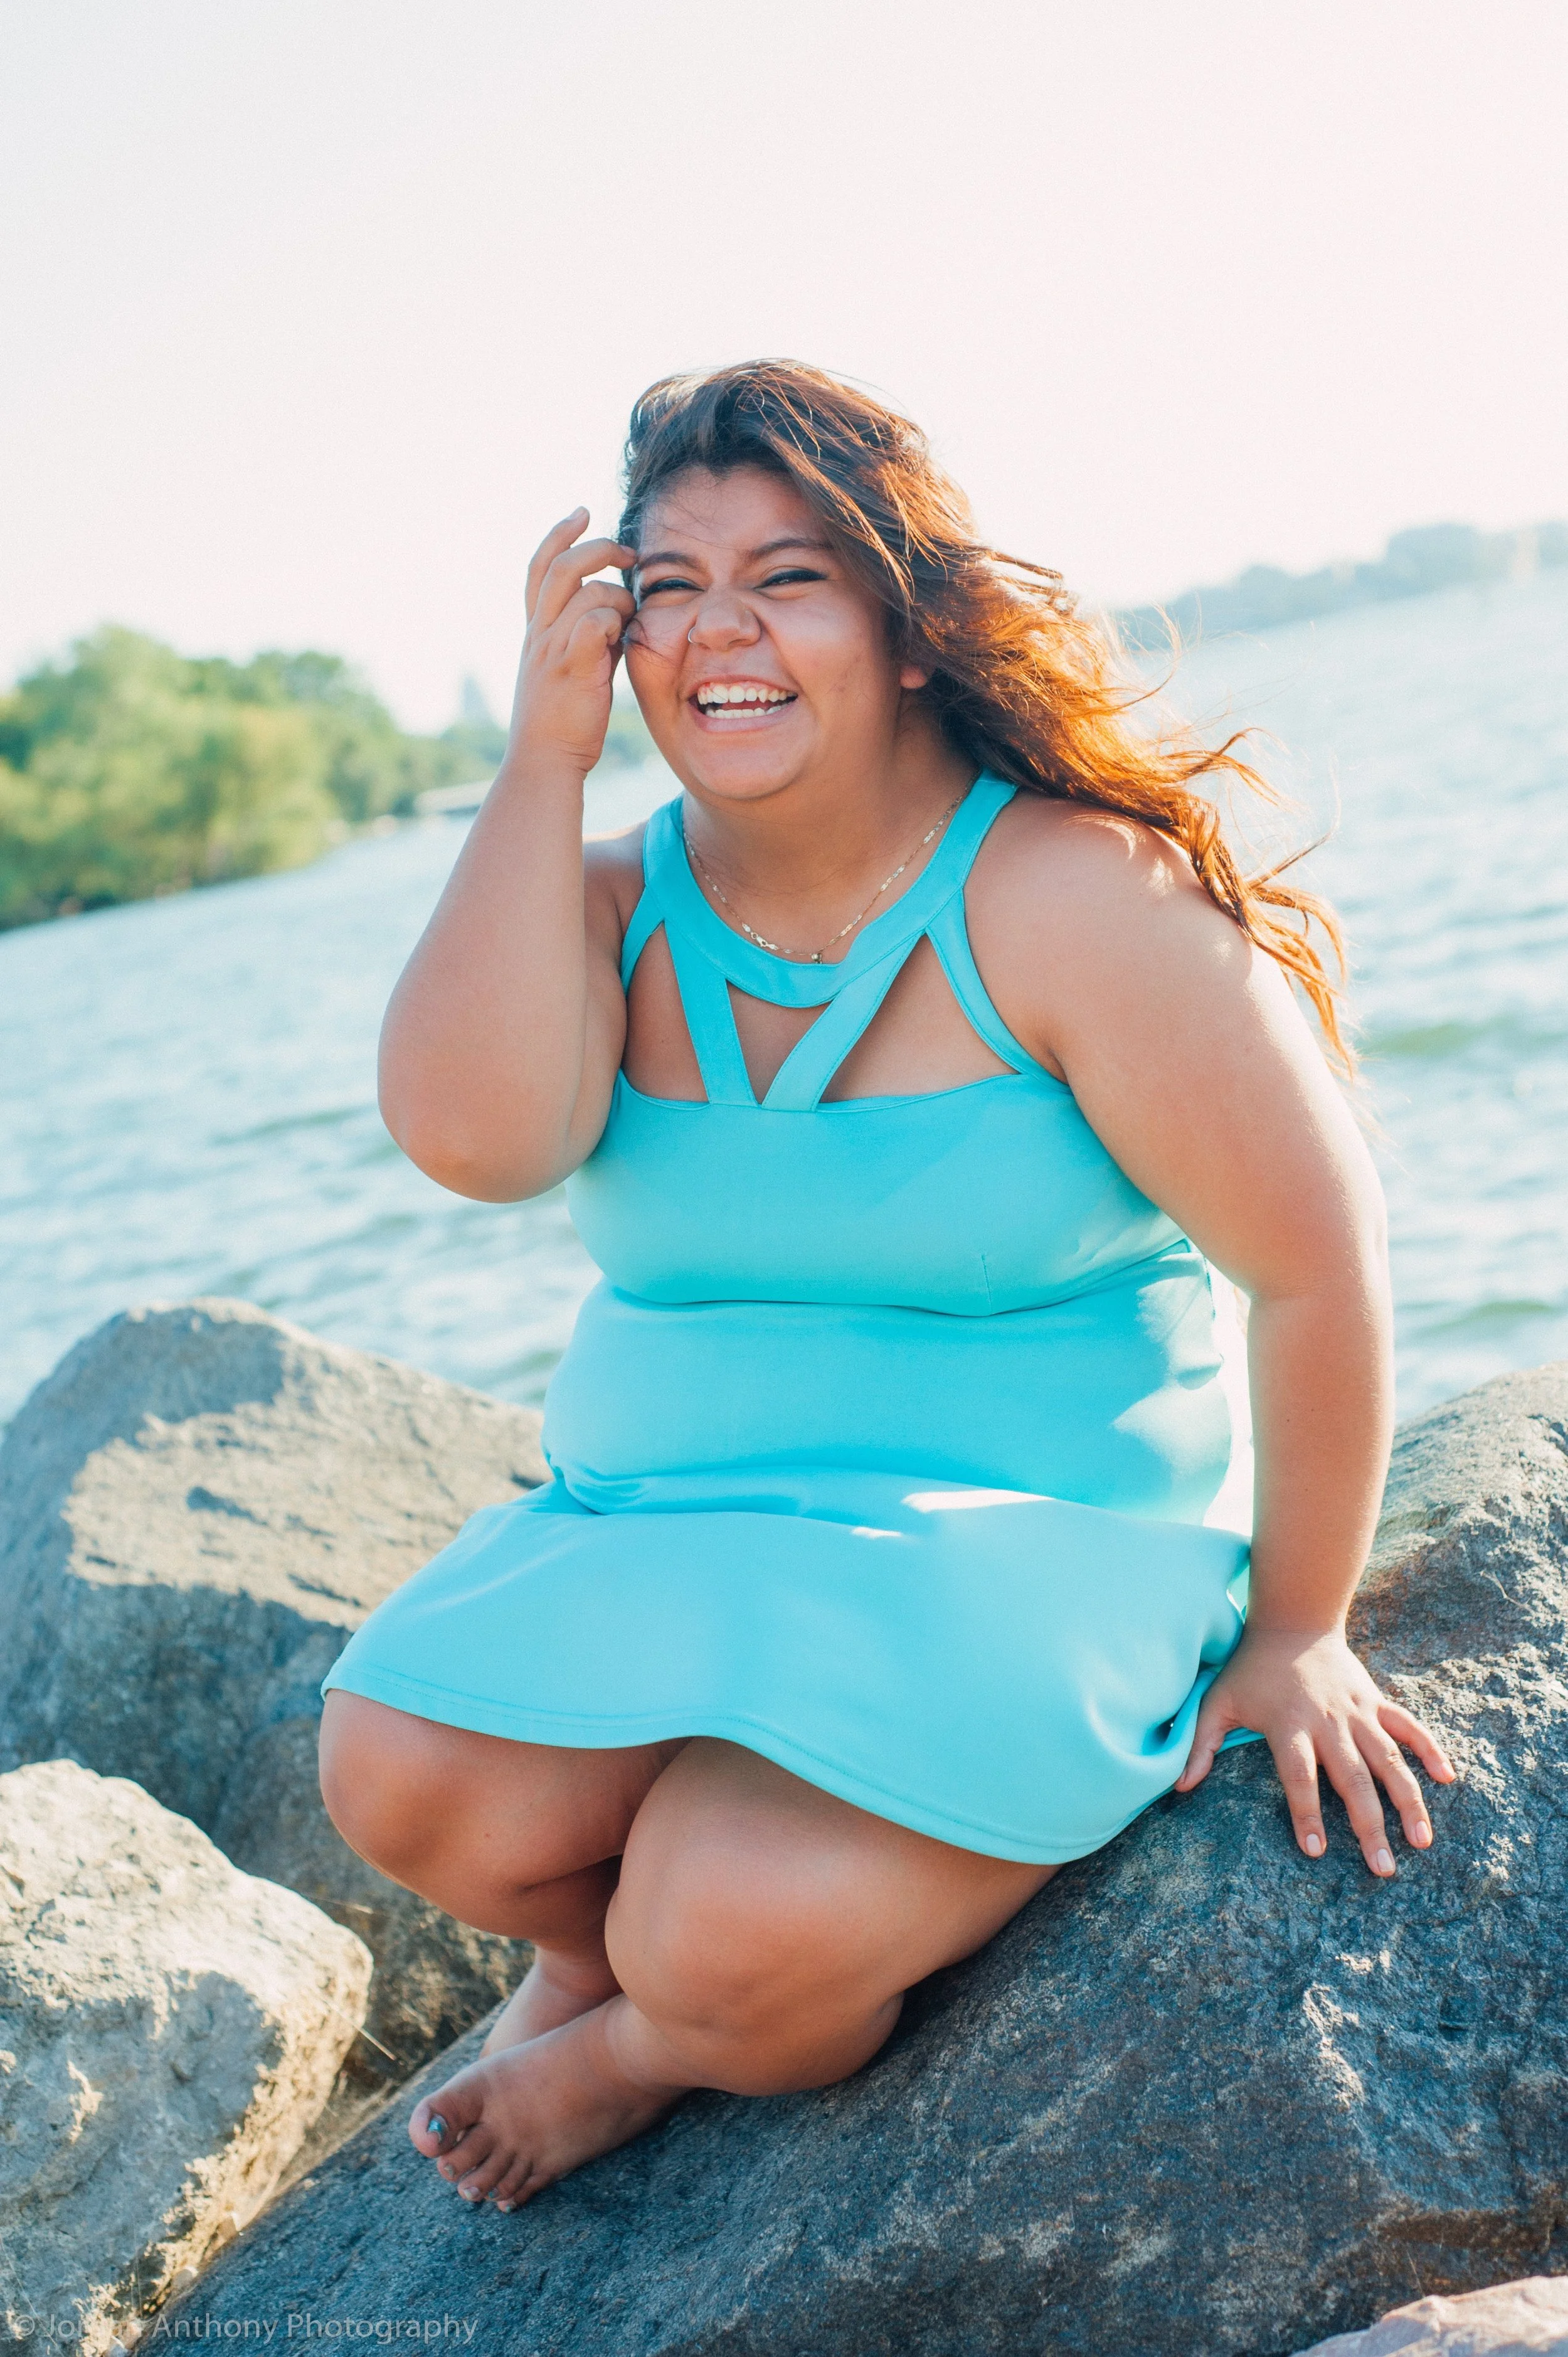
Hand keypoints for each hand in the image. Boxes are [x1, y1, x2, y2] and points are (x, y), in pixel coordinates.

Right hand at [507, 510, 635, 776]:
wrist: (544, 761)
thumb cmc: (563, 721)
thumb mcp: (572, 667)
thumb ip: (591, 636)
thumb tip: (618, 614)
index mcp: (535, 630)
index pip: (539, 567)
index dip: (558, 534)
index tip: (581, 512)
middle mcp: (539, 632)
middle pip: (563, 565)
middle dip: (599, 547)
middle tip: (628, 551)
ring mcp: (553, 648)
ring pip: (586, 591)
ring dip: (617, 595)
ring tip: (630, 618)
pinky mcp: (573, 667)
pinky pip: (595, 622)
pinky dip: (614, 621)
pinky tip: (623, 639)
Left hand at [1174, 1624, 1454, 1874]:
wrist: (1292, 1620)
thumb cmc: (1250, 1668)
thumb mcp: (1217, 1701)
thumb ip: (1198, 1744)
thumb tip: (1178, 1788)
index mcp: (1289, 1725)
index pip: (1299, 1776)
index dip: (1306, 1813)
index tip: (1317, 1851)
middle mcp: (1328, 1721)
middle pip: (1353, 1779)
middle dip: (1369, 1826)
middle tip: (1383, 1869)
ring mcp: (1357, 1711)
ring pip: (1389, 1760)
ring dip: (1408, 1801)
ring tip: (1423, 1841)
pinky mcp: (1376, 1701)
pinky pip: (1409, 1727)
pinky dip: (1430, 1749)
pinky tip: (1447, 1778)